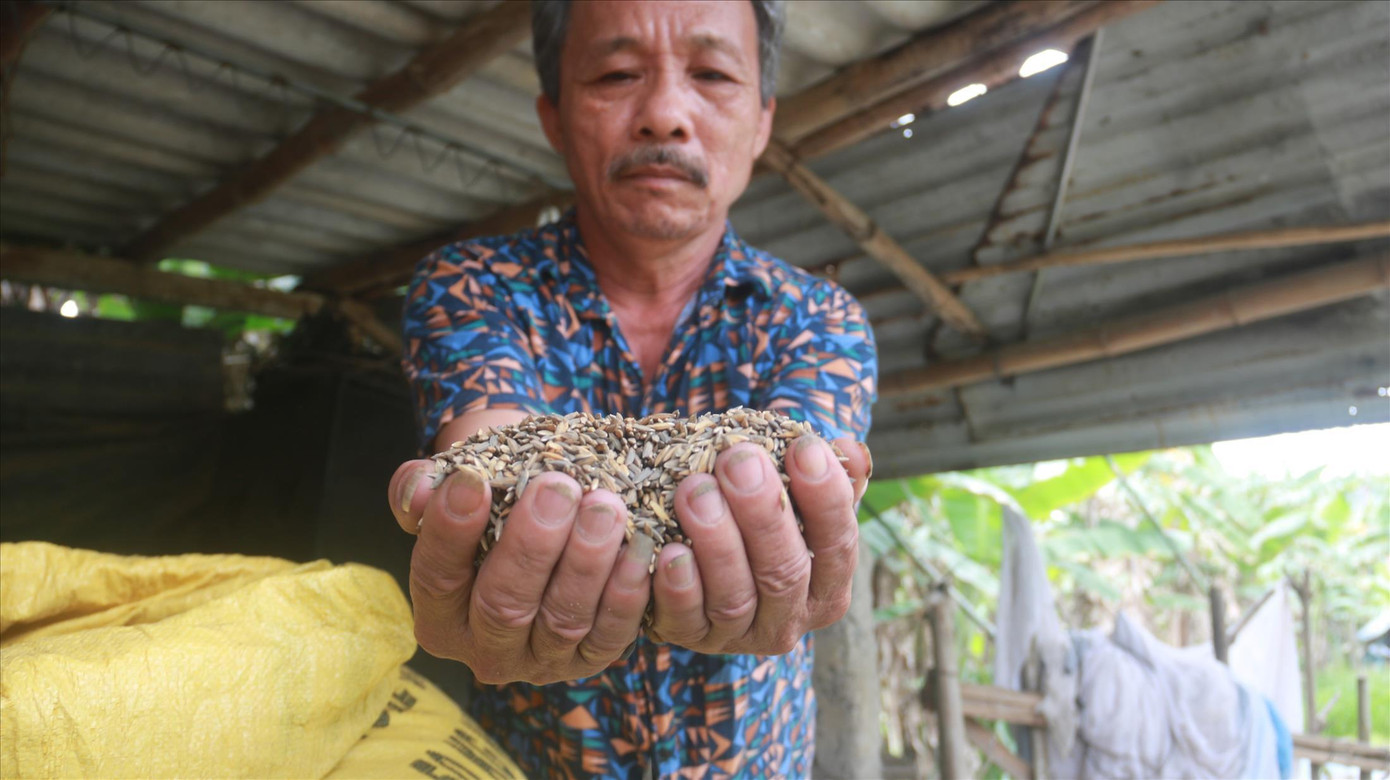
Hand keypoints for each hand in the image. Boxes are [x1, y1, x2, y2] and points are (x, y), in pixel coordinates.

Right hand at [388, 462, 652, 684]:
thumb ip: (421, 488)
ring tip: (605, 508)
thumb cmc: (490, 503)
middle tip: (559, 488)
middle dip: (533, 545)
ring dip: (587, 564)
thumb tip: (418, 493)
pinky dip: (626, 594)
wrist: (541, 522)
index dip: (451, 530)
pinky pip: (611, 635)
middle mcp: (486, 650)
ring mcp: (541, 661)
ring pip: (563, 621)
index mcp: (440, 616)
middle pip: (503, 605)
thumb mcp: (452, 491)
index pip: (437, 577)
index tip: (474, 478)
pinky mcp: (590, 660)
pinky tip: (639, 550)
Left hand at [648, 435, 870, 654]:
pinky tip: (668, 551)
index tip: (803, 448)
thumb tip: (851, 449)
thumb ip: (829, 474)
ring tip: (695, 491)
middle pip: (784, 572)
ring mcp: (739, 635)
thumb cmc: (760, 522)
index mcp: (827, 587)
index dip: (824, 497)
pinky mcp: (692, 638)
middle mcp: (789, 619)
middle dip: (761, 512)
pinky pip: (686, 619)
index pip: (838, 545)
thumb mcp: (799, 499)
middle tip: (737, 460)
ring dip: (716, 543)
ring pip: (735, 598)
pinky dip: (679, 588)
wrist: (697, 570)